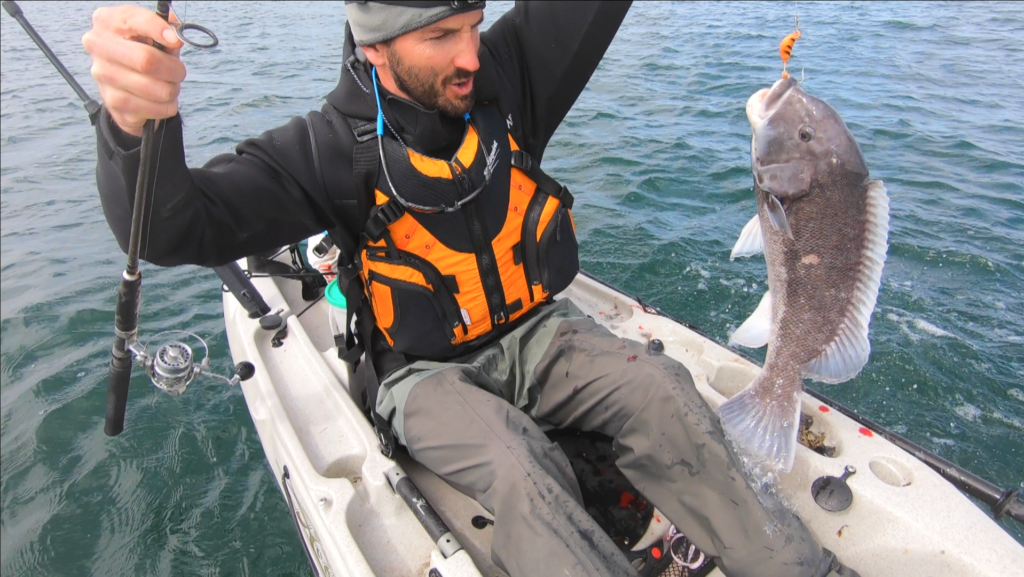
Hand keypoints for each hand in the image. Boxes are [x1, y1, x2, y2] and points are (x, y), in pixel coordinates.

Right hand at [83, 5, 185, 136]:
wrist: (121, 81)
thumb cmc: (142, 50)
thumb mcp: (153, 32)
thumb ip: (166, 27)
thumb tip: (175, 37)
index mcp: (107, 21)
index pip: (134, 20)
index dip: (159, 30)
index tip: (176, 42)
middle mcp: (98, 46)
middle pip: (147, 60)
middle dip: (174, 69)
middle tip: (179, 72)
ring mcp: (102, 76)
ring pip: (157, 90)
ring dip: (173, 90)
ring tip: (169, 85)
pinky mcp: (112, 103)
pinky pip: (155, 109)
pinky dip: (167, 107)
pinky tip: (161, 100)